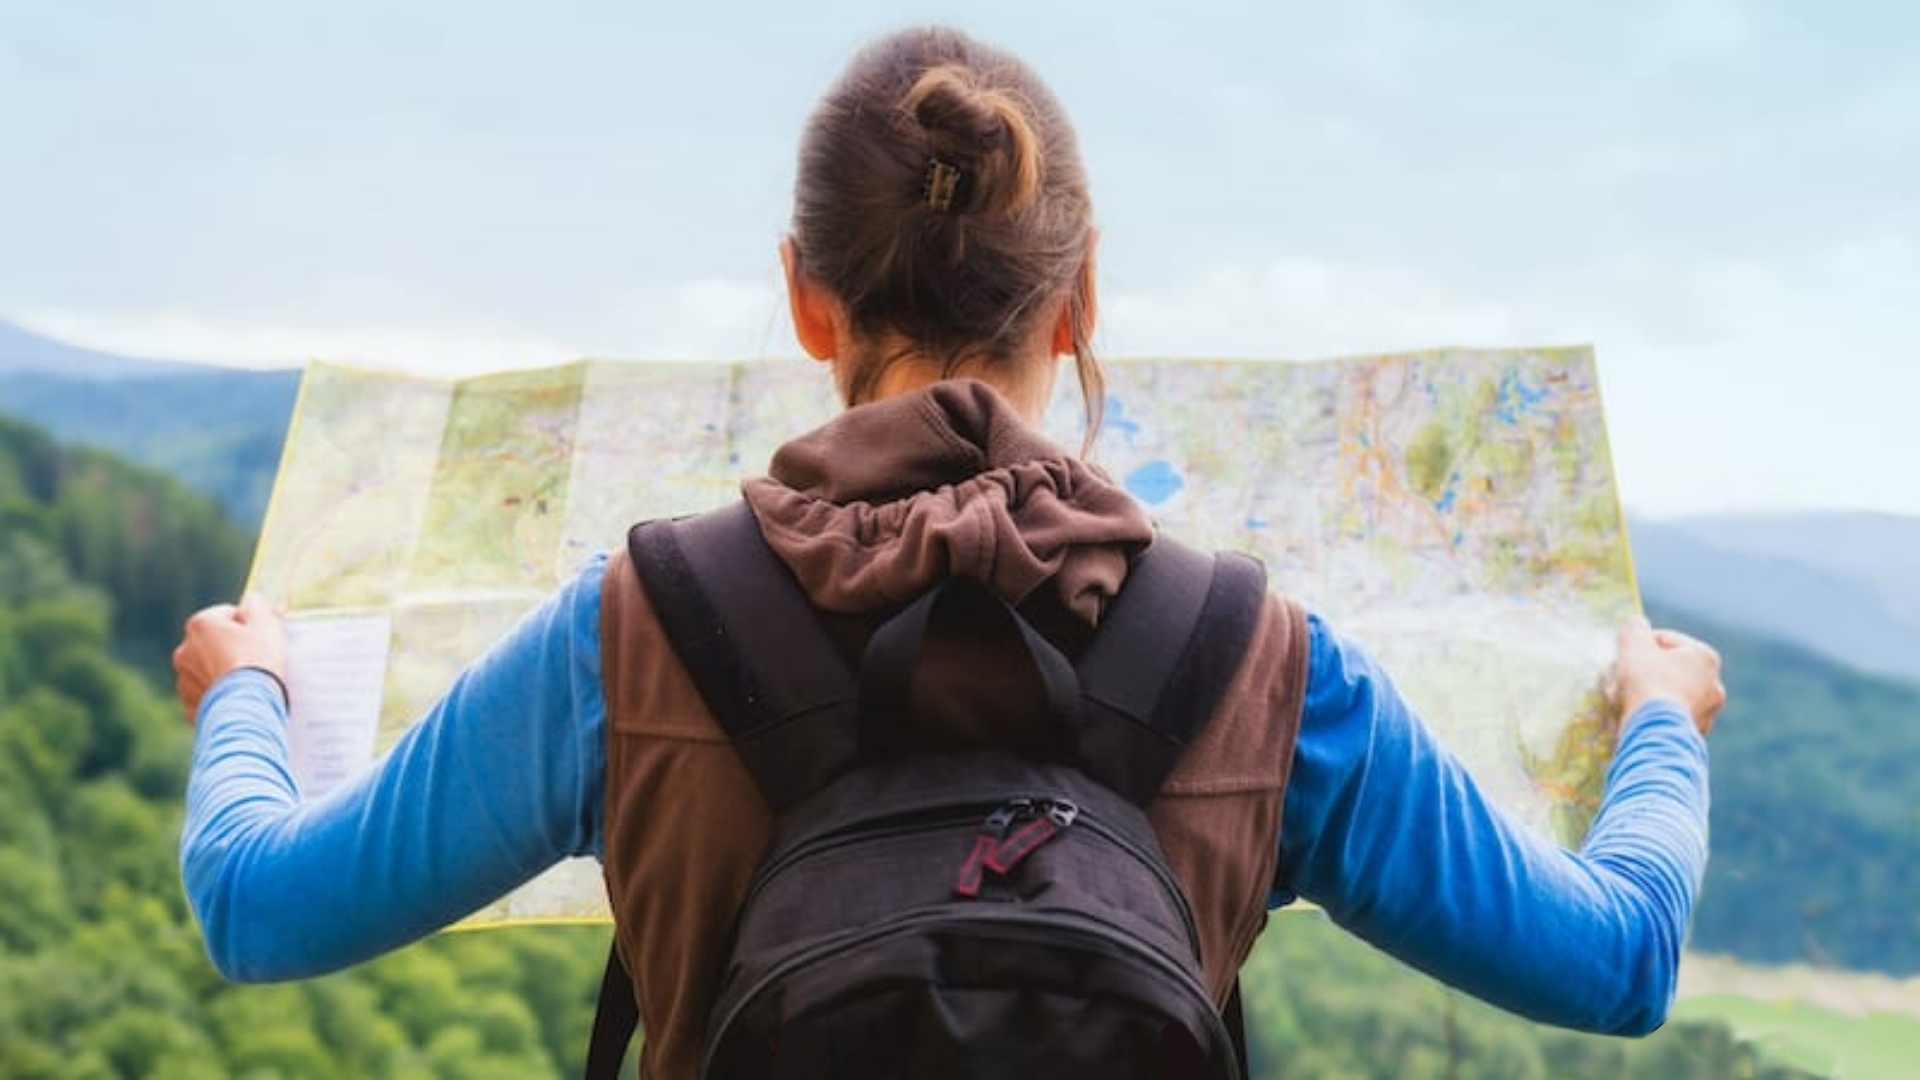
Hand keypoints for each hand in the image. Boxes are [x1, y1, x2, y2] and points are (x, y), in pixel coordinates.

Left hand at [173, 593, 288, 723]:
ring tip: (248, 682)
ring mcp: (184, 680)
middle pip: (215, 642)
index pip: (227, 614)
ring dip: (224, 672)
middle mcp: (184, 650)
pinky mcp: (190, 705)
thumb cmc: (259, 660)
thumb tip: (250, 601)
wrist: (249, 706)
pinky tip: (238, 698)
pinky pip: (207, 695)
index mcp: (200, 625)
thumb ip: (255, 603)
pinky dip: (220, 695)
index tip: (264, 636)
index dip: (249, 624)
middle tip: (257, 659)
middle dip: (232, 647)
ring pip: (208, 670)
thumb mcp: (266, 622)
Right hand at [1612, 615, 1724, 736]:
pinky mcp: (1695, 735)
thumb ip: (1634, 628)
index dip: (1640, 645)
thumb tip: (1636, 624)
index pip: (1666, 641)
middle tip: (1624, 678)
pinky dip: (1657, 716)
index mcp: (1705, 657)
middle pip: (1671, 670)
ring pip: (1672, 695)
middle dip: (1648, 672)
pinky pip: (1671, 719)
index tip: (1623, 655)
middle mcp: (1714, 685)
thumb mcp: (1633, 644)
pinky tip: (1639, 718)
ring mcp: (1708, 713)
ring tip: (1628, 701)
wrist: (1654, 731)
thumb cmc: (1646, 682)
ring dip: (1654, 695)